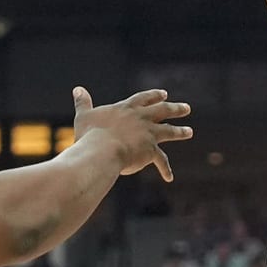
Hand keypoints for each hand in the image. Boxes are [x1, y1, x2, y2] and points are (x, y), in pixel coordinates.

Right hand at [71, 87, 193, 182]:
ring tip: (189, 131)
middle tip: (186, 108)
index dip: (154, 96)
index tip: (164, 93)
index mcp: (126, 109)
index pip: (143, 99)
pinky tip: (169, 177)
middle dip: (175, 109)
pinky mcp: (150, 150)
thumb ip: (83, 103)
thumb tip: (77, 89)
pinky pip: (161, 160)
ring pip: (169, 131)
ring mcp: (148, 134)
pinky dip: (165, 169)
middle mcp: (141, 118)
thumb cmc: (89, 135)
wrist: (101, 151)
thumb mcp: (84, 116)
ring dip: (180, 131)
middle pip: (162, 110)